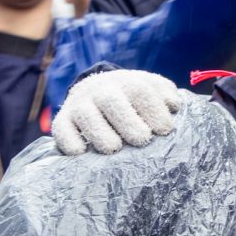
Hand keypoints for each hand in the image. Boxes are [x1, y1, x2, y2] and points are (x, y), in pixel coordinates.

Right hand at [53, 70, 179, 154]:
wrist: (98, 89)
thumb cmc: (135, 97)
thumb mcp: (154, 89)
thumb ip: (167, 95)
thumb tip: (174, 104)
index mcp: (128, 83)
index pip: (140, 91)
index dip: (153, 110)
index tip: (164, 129)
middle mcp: (101, 91)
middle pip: (111, 102)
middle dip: (128, 122)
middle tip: (142, 139)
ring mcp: (80, 105)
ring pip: (86, 115)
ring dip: (100, 133)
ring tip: (114, 148)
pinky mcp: (63, 120)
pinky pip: (61, 129)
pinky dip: (69, 141)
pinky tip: (81, 153)